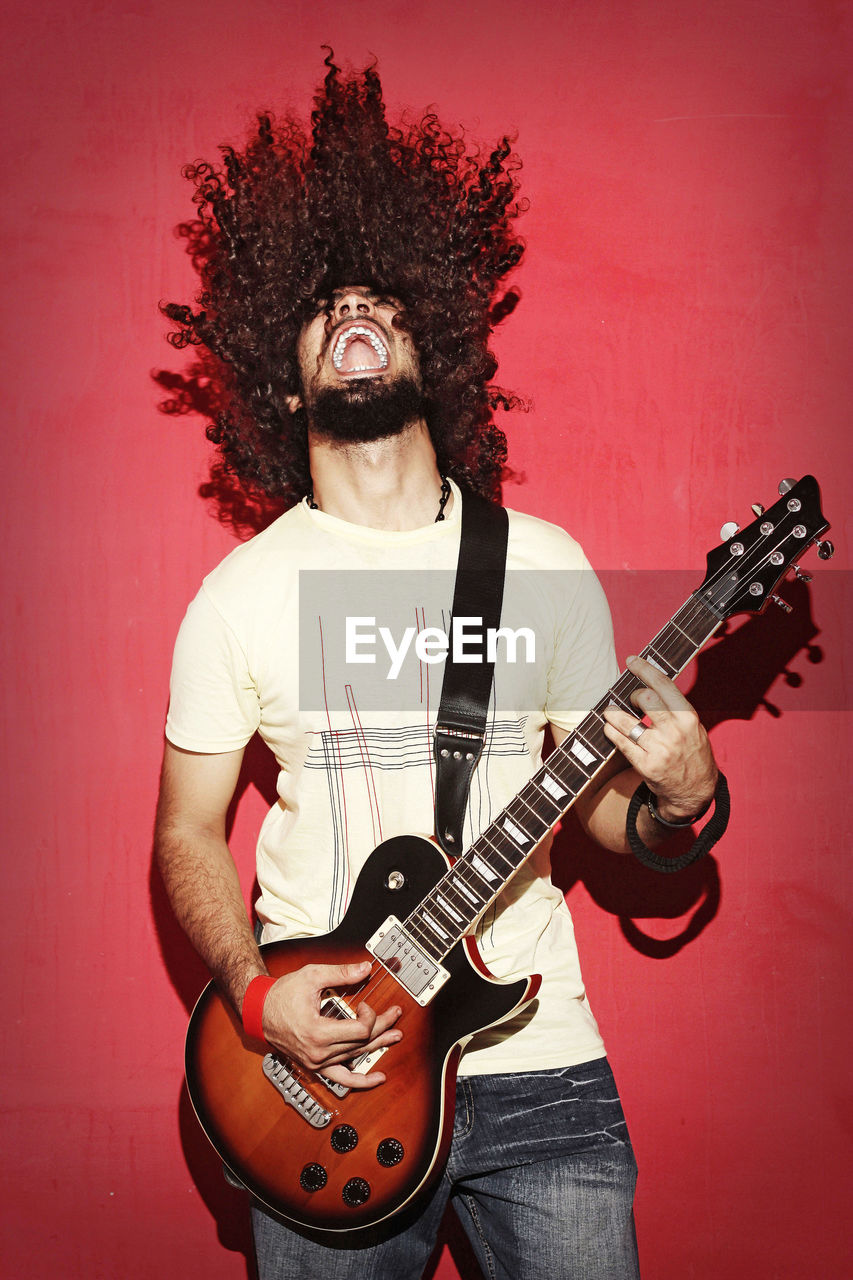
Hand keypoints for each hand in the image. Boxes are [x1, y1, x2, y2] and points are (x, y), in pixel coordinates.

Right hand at [261, 961, 402, 1089]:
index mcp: (317, 1033)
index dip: (370, 1016)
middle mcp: (318, 1053)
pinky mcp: (316, 1065)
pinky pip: (342, 1079)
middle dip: (382, 1026)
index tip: (363, 1003)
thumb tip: (365, 968)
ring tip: (395, 1036)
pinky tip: (376, 1079)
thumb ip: (341, 973)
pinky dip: (361, 1081)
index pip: (360, 1031)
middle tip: (395, 1014)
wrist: (260, 1011)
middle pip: (362, 1043)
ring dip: (378, 1046)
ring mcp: (317, 1062)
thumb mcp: (312, 976)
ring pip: (356, 1057)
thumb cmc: (282, 994)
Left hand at [601, 655, 717, 820]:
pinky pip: (621, 742)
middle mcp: (675, 732)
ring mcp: (659, 749)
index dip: (645, 669)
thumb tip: (648, 683)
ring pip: (626, 721)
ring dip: (614, 713)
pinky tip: (609, 728)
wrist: (696, 792)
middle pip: (644, 698)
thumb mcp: (693, 727)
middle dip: (632, 695)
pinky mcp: (646, 766)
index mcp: (688, 718)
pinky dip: (611, 732)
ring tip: (610, 712)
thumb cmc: (692, 753)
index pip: (664, 685)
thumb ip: (674, 708)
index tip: (631, 660)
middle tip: (631, 701)